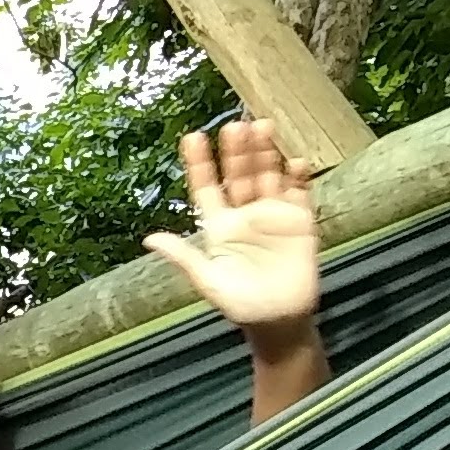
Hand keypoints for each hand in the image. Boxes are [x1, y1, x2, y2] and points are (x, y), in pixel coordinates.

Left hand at [143, 122, 320, 331]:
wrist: (279, 323)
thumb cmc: (241, 305)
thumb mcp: (209, 282)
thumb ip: (184, 257)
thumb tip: (150, 239)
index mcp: (218, 226)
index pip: (206, 187)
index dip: (199, 164)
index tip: (193, 137)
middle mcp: (245, 214)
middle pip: (239, 174)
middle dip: (237, 151)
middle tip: (235, 126)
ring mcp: (273, 215)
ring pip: (267, 176)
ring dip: (265, 154)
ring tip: (263, 128)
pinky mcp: (300, 222)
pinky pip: (299, 193)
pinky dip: (299, 177)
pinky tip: (296, 162)